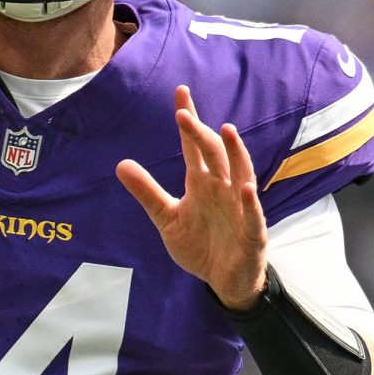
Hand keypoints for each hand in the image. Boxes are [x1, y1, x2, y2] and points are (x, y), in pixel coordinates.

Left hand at [116, 85, 268, 308]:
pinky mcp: (252, 233)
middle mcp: (223, 188)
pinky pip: (253, 215)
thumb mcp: (167, 218)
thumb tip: (120, 164)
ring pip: (240, 174)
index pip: (194, 146)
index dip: (188, 121)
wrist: (224, 280)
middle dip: (200, 134)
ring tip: (225, 131)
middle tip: (183, 115)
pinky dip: (250, 202)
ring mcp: (240, 208)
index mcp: (203, 182)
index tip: (180, 94)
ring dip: (235, 154)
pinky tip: (245, 188)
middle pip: (213, 155)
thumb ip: (147, 192)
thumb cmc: (200, 245)